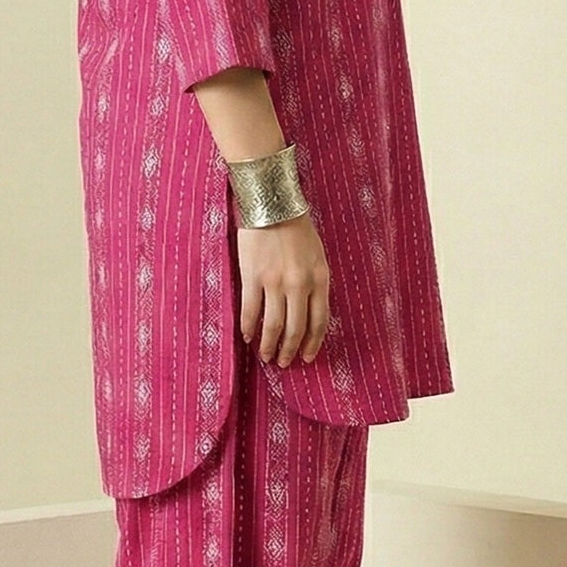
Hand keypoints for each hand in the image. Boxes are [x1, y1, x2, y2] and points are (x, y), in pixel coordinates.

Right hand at [236, 210, 330, 365]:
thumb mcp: (317, 255)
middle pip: (296, 328)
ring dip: (270, 345)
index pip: (320, 321)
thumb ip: (314, 282)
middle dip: (290, 350)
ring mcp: (275, 282)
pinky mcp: (252, 276)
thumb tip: (307, 311)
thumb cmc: (296, 226)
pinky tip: (247, 336)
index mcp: (320, 278)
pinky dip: (248, 327)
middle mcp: (299, 284)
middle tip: (285, 363)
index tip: (307, 357)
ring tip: (267, 357)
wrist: (272, 203)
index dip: (312, 343)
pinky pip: (251, 310)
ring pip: (273, 325)